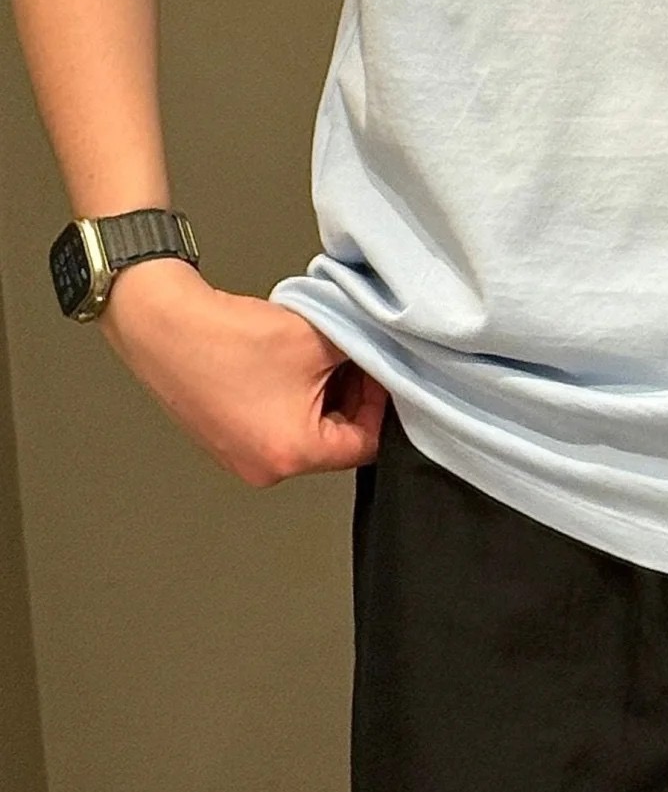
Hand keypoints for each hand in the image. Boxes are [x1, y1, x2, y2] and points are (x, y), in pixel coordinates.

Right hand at [100, 261, 387, 486]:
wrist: (162, 322)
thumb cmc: (229, 337)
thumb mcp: (319, 339)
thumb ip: (363, 352)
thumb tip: (382, 354)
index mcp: (292, 456)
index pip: (366, 443)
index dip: (381, 401)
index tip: (381, 369)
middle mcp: (265, 469)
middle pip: (336, 440)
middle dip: (351, 396)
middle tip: (351, 356)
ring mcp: (240, 457)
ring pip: (307, 430)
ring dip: (321, 394)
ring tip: (316, 354)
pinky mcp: (225, 439)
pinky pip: (277, 424)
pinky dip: (292, 397)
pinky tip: (288, 362)